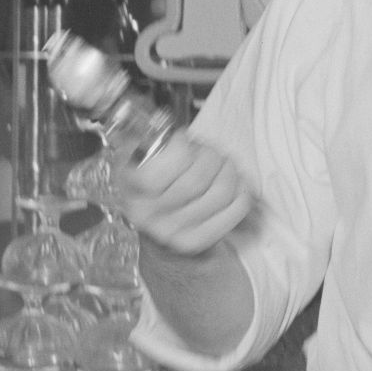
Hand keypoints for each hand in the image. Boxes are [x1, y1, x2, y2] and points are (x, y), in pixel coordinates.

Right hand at [117, 132, 253, 255]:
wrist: (159, 234)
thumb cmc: (158, 185)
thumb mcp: (142, 158)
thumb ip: (151, 141)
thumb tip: (167, 128)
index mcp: (130, 186)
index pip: (165, 164)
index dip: (182, 146)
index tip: (184, 141)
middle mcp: (146, 213)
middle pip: (197, 178)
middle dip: (212, 156)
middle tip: (212, 153)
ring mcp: (171, 232)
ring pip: (220, 191)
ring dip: (229, 171)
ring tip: (224, 165)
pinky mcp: (197, 242)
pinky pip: (235, 208)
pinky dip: (241, 190)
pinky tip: (234, 184)